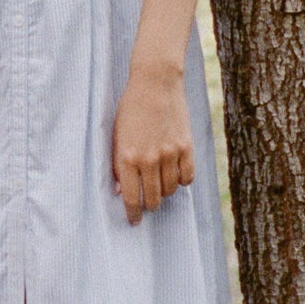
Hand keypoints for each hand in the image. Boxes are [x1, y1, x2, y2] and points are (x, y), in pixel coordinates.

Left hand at [112, 61, 194, 224]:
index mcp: (127, 157)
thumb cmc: (131, 108)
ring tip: (160, 185)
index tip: (134, 221)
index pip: (131, 197)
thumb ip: (118, 165)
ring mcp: (170, 154)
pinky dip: (182, 181)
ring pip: (171, 189)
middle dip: (150, 205)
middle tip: (148, 204)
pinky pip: (188, 177)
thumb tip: (122, 191)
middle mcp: (149, 159)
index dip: (132, 213)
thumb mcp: (116, 136)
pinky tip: (175, 175)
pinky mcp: (186, 146)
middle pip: (153, 198)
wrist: (155, 82)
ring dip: (165, 192)